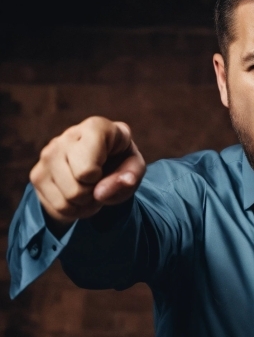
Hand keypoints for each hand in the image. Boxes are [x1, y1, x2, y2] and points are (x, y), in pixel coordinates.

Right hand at [30, 116, 145, 229]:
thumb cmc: (120, 162)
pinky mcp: (37, 173)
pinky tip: (78, 194)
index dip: (97, 178)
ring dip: (85, 204)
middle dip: (94, 195)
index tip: (102, 168)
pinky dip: (73, 209)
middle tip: (99, 184)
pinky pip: (59, 207)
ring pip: (67, 200)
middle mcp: (67, 137)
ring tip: (91, 189)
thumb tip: (100, 193)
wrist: (100, 163)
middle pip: (77, 189)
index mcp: (96, 127)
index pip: (87, 168)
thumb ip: (129, 177)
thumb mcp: (134, 168)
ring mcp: (48, 154)